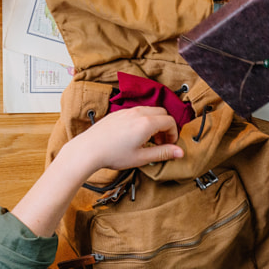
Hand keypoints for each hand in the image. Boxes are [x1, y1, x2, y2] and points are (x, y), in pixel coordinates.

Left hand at [62, 106, 183, 174]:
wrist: (89, 149)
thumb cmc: (113, 154)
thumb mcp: (141, 157)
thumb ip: (163, 153)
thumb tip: (180, 152)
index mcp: (147, 123)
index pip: (170, 122)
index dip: (173, 134)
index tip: (169, 145)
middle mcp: (138, 113)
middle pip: (162, 113)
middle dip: (165, 126)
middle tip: (160, 142)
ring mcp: (127, 111)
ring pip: (149, 110)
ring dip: (154, 122)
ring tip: (147, 139)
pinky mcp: (118, 113)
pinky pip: (137, 111)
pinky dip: (143, 120)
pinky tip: (135, 135)